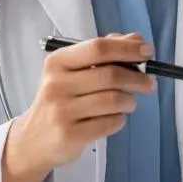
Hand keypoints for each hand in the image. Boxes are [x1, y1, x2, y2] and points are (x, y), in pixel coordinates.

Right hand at [2, 33, 155, 181]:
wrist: (33, 141)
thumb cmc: (61, 99)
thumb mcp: (74, 71)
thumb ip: (105, 52)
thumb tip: (137, 40)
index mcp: (57, 62)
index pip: (98, 48)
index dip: (127, 48)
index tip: (148, 52)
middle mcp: (56, 84)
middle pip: (110, 75)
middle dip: (138, 78)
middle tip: (149, 83)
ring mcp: (61, 111)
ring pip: (114, 100)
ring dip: (130, 101)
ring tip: (129, 103)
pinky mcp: (70, 135)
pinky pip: (110, 122)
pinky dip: (120, 119)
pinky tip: (113, 118)